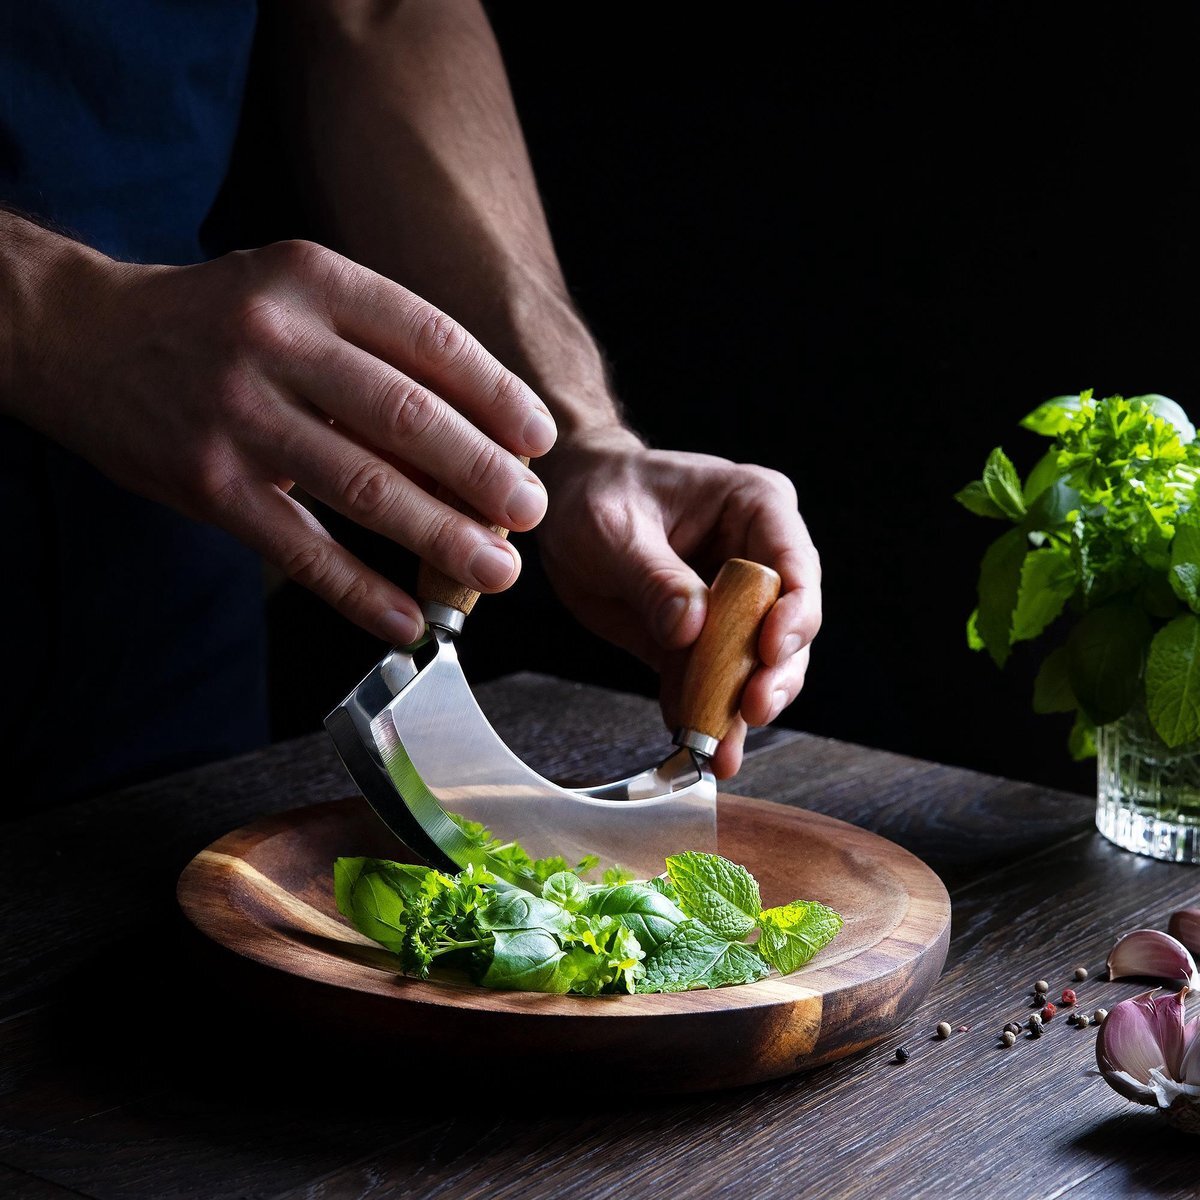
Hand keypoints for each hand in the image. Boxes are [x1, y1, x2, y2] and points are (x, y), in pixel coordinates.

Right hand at [13, 232, 556, 644]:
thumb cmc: (220, 323)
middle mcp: (277, 339)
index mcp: (315, 281)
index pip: (433, 341)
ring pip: (364, 487)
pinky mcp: (208, 485)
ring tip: (496, 571)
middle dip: (484, 474)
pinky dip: (362, 592)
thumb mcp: (298, 298)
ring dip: (442, 538)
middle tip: (529, 513)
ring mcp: (238, 414)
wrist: (85, 338)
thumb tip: (483, 435)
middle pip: (408, 417)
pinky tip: (407, 619)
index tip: (539, 440)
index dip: (498, 397)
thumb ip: (379, 348)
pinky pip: (301, 549)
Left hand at [534, 427, 820, 778]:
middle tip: (751, 709)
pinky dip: (700, 712)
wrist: (568, 504)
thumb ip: (653, 578)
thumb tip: (690, 629)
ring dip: (740, 707)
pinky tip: (690, 740)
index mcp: (755, 506)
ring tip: (721, 748)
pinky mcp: (702, 640)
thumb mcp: (613, 529)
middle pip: (789, 625)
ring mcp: (734, 603)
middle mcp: (758, 556)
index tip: (771, 649)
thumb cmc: (599, 493)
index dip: (794, 612)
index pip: (795, 564)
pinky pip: (710, 682)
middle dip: (774, 674)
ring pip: (758, 665)